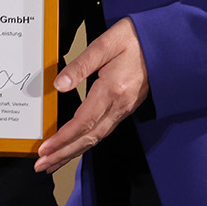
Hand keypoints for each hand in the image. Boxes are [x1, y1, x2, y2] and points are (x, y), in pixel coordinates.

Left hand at [34, 17, 148, 173]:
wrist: (164, 43)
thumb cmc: (135, 39)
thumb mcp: (105, 44)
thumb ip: (80, 65)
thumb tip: (59, 85)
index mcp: (112, 90)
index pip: (82, 123)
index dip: (62, 139)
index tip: (44, 150)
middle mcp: (119, 105)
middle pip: (88, 138)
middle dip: (63, 154)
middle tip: (41, 166)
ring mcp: (124, 109)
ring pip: (96, 138)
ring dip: (73, 152)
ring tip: (53, 162)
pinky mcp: (125, 107)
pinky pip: (103, 131)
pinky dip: (86, 143)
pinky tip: (75, 146)